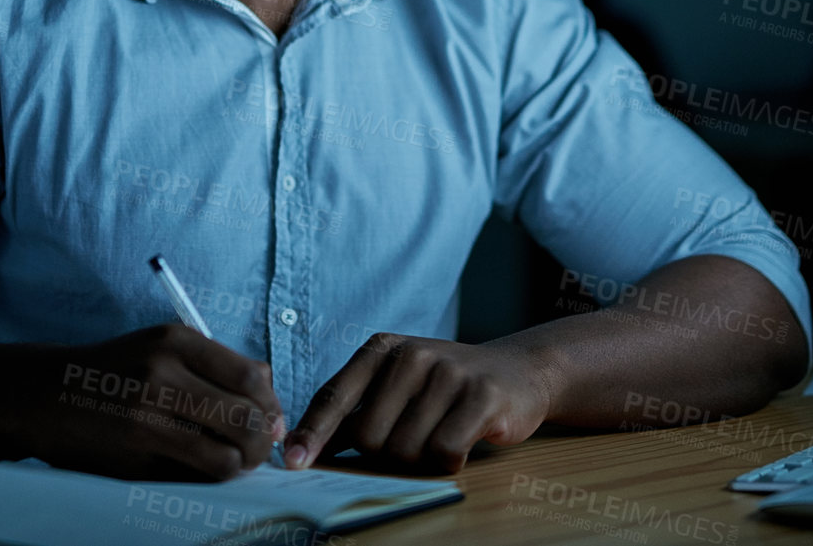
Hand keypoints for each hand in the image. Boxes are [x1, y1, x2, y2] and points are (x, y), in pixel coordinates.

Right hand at [13, 323, 285, 480]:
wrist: (46, 394)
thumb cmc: (117, 370)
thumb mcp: (162, 347)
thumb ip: (216, 365)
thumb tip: (271, 395)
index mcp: (175, 340)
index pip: (250, 375)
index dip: (271, 403)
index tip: (270, 417)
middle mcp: (162, 374)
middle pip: (245, 417)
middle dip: (264, 439)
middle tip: (260, 447)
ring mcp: (146, 417)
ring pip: (226, 455)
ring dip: (242, 464)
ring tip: (237, 461)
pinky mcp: (134, 454)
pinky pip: (193, 474)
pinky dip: (211, 476)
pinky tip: (206, 467)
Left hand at [283, 335, 554, 473]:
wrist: (519, 369)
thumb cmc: (446, 386)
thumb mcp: (398, 384)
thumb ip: (357, 410)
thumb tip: (303, 448)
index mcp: (381, 349)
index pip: (335, 396)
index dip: (313, 433)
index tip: (293, 463)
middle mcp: (410, 356)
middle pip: (370, 437)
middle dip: (386, 456)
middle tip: (415, 440)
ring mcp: (447, 373)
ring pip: (406, 450)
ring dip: (422, 461)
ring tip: (443, 435)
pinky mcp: (482, 395)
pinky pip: (445, 452)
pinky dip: (450, 463)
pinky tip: (463, 443)